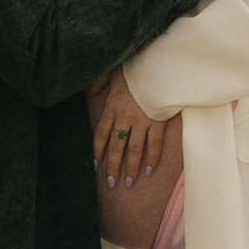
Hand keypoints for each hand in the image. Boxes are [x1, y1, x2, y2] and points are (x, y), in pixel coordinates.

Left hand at [93, 69, 163, 184]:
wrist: (158, 65)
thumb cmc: (135, 67)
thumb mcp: (112, 72)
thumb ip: (99, 82)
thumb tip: (90, 91)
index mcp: (111, 107)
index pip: (101, 134)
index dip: (97, 151)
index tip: (96, 165)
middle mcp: (124, 118)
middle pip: (116, 147)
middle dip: (113, 167)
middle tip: (112, 183)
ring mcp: (142, 122)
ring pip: (134, 150)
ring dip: (131, 168)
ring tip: (129, 183)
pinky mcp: (158, 123)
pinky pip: (154, 145)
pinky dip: (152, 158)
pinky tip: (149, 171)